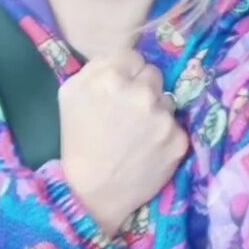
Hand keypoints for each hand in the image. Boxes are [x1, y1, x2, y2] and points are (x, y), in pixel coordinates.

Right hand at [59, 50, 188, 236]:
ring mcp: (163, 117)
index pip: (133, 56)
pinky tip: (148, 148)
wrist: (92, 192)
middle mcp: (142, 92)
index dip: (125, 73)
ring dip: (156, 111)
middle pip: (153, 74)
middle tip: (127, 113)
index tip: (117, 91)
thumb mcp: (69, 93)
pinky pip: (176, 126)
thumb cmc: (77, 139)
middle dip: (142, 89)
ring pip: (167, 100)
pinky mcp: (179, 140)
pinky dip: (164, 135)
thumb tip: (120, 56)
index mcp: (111, 76)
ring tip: (137, 134)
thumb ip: (95, 66)